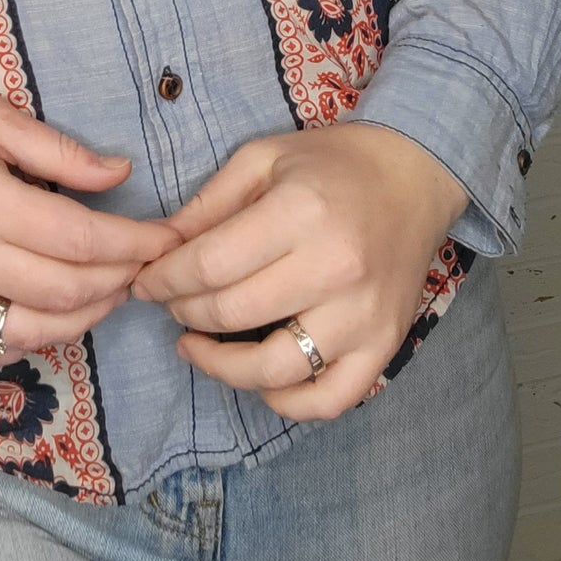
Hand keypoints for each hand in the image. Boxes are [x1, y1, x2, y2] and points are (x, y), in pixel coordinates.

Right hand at [0, 80, 183, 366]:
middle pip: (66, 291)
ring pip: (32, 331)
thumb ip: (59, 150)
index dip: (134, 244)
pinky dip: (27, 343)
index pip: (81, 240)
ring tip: (109, 292)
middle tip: (145, 266)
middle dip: (120, 281)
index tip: (166, 238)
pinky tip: (49, 318)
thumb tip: (121, 174)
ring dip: (85, 317)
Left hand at [127, 120, 470, 421]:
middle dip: (183, 312)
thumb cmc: (332, 163)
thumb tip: (156, 246)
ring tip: (193, 345)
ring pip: (274, 369)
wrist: (415, 177)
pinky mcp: (385, 346)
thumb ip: (207, 203)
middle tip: (168, 303)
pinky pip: (329, 400)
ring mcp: (363, 315)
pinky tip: (257, 379)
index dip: (164, 279)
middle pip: (233, 314)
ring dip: (219, 366)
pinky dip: (285, 402)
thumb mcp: (262, 158)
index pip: (210, 264)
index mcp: (301, 212)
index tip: (145, 281)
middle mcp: (335, 268)